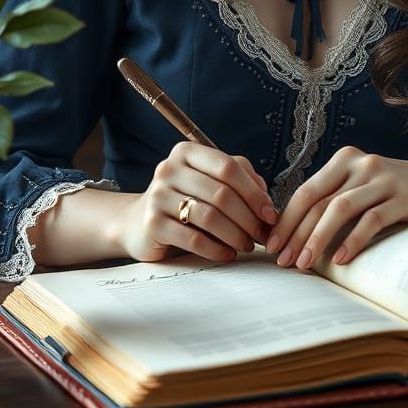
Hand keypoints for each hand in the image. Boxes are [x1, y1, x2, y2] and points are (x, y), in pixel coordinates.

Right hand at [117, 142, 277, 262]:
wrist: (138, 223)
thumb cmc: (184, 200)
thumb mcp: (209, 182)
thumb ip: (240, 180)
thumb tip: (266, 200)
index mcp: (186, 152)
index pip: (228, 166)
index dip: (253, 192)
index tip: (269, 214)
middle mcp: (169, 169)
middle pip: (221, 193)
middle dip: (248, 218)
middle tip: (262, 235)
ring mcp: (157, 196)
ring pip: (209, 217)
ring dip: (235, 235)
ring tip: (246, 245)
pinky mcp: (152, 224)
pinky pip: (194, 239)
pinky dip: (217, 249)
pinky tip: (228, 254)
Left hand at [264, 148, 407, 269]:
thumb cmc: (394, 192)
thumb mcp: (362, 187)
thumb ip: (335, 198)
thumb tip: (294, 232)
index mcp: (344, 159)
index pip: (306, 191)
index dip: (286, 219)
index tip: (272, 245)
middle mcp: (360, 163)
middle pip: (318, 201)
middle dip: (296, 233)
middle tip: (283, 261)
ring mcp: (382, 178)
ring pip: (340, 209)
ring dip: (318, 239)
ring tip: (305, 264)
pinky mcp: (403, 197)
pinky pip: (371, 220)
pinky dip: (353, 240)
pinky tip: (342, 260)